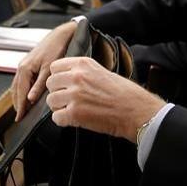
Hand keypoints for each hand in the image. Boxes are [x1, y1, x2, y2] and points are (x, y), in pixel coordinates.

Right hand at [11, 20, 76, 120]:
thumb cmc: (55, 48)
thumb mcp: (48, 69)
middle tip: (19, 116)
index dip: (20, 106)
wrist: (60, 35)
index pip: (20, 92)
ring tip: (22, 109)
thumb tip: (30, 98)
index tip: (20, 117)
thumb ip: (39, 85)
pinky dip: (22, 90)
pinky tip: (27, 95)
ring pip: (17, 85)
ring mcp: (24, 65)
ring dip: (18, 97)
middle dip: (17, 103)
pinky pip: (22, 80)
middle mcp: (22, 67)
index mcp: (25, 68)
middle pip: (15, 90)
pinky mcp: (29, 64)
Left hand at [44, 57, 164, 141]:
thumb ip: (83, 72)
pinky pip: (56, 117)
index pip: (55, 67)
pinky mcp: (75, 113)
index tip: (63, 84)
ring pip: (51, 101)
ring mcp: (74, 95)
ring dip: (59, 107)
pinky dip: (63, 121)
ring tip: (72, 111)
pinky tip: (73, 120)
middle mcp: (76, 77)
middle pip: (50, 83)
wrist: (136, 110)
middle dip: (57, 93)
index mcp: (83, 64)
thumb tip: (66, 77)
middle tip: (68, 100)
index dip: (58, 78)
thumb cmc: (124, 93)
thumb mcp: (101, 72)